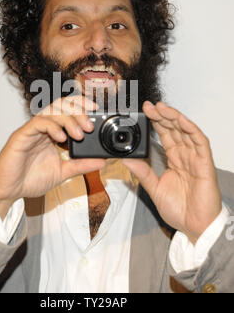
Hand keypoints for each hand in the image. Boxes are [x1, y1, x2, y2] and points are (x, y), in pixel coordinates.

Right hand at [0, 96, 105, 218]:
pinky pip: (38, 123)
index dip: (82, 106)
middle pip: (61, 106)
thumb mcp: (62, 173)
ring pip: (51, 111)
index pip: (68, 110)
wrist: (8, 191)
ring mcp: (32, 130)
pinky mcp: (22, 135)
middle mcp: (43, 128)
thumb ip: (80, 165)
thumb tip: (101, 162)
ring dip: (68, 119)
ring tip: (79, 134)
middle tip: (89, 126)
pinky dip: (52, 127)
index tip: (96, 111)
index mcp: (52, 133)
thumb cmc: (29, 180)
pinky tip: (61, 138)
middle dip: (78, 112)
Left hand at [123, 101, 221, 243]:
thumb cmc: (180, 209)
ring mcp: (195, 158)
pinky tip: (180, 120)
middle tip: (148, 106)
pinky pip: (200, 142)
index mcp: (174, 159)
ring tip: (160, 108)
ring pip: (186, 131)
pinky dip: (190, 129)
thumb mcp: (155, 188)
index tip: (143, 112)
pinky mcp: (205, 163)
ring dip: (174, 117)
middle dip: (161, 115)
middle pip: (174, 129)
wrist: (195, 227)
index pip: (165, 135)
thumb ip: (143, 173)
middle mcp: (185, 155)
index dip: (155, 122)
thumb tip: (127, 160)